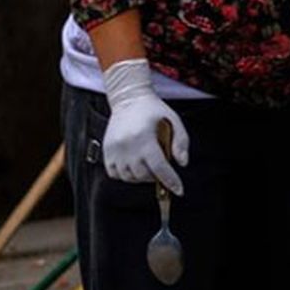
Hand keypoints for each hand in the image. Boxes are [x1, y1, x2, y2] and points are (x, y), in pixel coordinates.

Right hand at [101, 59, 189, 194]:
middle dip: (157, 177)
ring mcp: (114, 150)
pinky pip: (115, 174)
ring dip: (142, 177)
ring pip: (129, 177)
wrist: (129, 99)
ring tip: (149, 166)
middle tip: (163, 169)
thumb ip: (181, 142)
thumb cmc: (154, 111)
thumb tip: (183, 163)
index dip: (171, 181)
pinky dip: (126, 175)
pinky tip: (135, 166)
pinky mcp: (106, 152)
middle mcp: (127, 146)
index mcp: (144, 137)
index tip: (179, 190)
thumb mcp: (174, 120)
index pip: (159, 167)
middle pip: (144, 175)